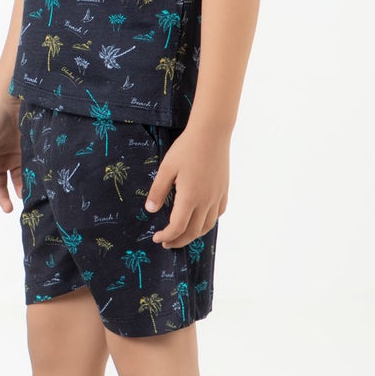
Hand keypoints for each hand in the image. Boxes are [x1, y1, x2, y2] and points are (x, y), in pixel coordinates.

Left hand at [144, 121, 229, 248]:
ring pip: (208, 226)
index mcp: (190, 197)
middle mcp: (206, 201)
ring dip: (194, 234)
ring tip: (182, 235)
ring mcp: (217, 196)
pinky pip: (218, 213)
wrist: (212, 133)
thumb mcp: (166, 168)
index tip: (156, 238)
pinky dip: (208, 222)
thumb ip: (158, 191)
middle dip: (178, 241)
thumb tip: (150, 210)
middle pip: (193, 232)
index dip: (167, 236)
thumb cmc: (186, 148)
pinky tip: (200, 219)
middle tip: (166, 242)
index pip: (178, 227)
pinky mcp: (224, 190)